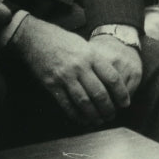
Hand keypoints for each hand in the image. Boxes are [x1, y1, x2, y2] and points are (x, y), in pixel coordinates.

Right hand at [11, 17, 136, 125]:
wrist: (33, 37)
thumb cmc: (59, 39)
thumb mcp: (82, 44)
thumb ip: (95, 60)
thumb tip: (109, 80)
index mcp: (90, 55)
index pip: (112, 78)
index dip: (121, 94)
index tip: (125, 103)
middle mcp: (79, 66)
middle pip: (100, 93)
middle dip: (108, 109)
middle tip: (112, 115)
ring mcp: (64, 76)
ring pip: (84, 102)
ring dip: (94, 115)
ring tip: (99, 121)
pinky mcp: (51, 83)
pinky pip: (67, 104)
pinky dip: (76, 115)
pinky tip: (82, 119)